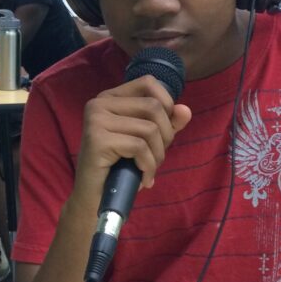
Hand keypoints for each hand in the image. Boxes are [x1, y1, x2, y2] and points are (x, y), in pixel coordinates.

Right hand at [72, 74, 191, 212]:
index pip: (148, 83)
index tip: (164, 130)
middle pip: (153, 107)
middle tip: (157, 158)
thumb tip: (185, 110)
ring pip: (149, 129)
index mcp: (108, 98)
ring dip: (158, 155)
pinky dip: (148, 166)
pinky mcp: (97, 139)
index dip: (166, 104)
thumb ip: (166, 123)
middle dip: (166, 136)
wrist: (94, 198)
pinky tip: (143, 179)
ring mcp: (95, 120)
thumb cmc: (119, 168)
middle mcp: (98, 104)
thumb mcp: (147, 141)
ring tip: (149, 170)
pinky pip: (139, 147)